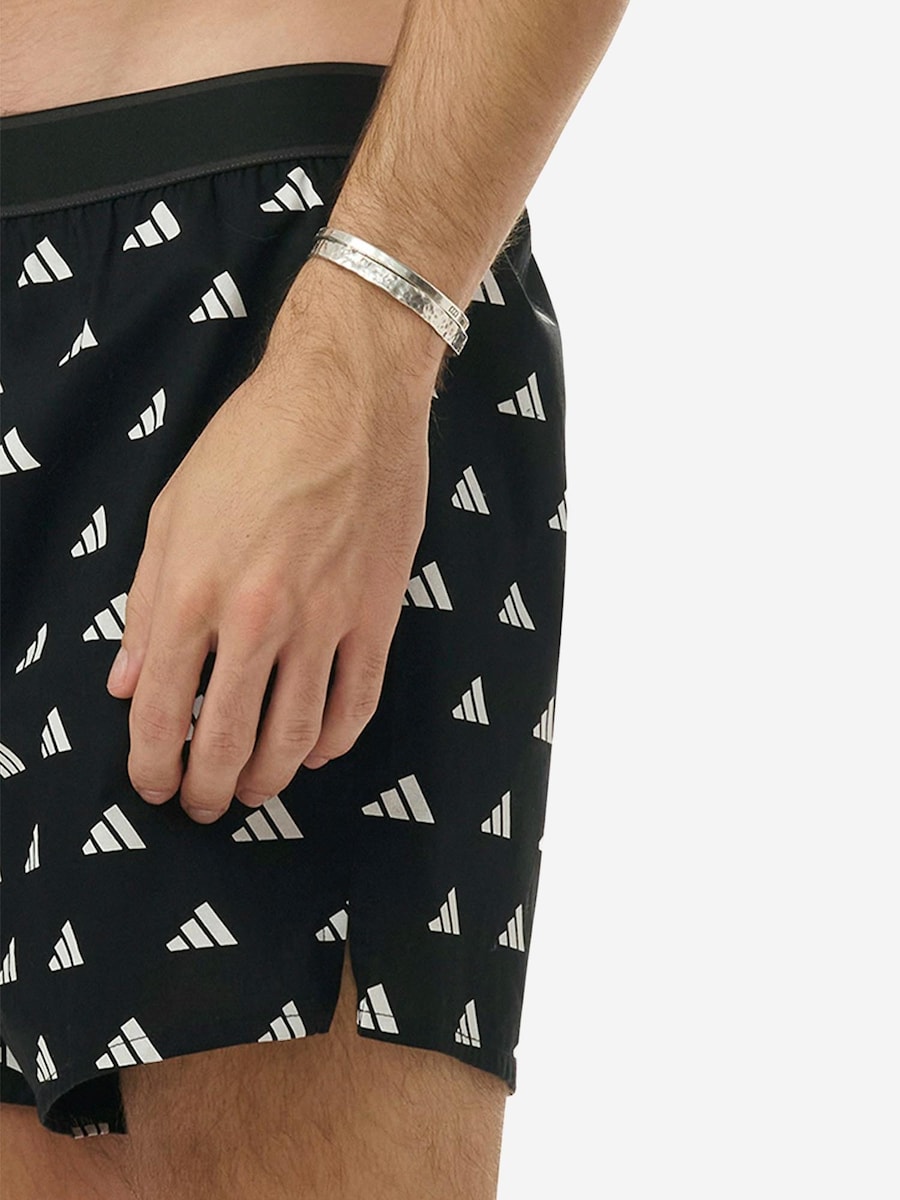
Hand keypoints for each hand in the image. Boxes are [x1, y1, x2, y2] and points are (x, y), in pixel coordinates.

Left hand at [106, 268, 435, 823]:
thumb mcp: (171, 513)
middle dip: (207, 788)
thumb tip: (125, 681)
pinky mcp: (375, 612)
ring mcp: (324, 619)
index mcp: (194, 591)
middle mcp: (257, 617)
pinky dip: (335, 741)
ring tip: (254, 792)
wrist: (346, 397)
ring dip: (269, 778)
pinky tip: (316, 752)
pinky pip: (358, 700)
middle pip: (227, 738)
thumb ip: (146, 605)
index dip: (151, 763)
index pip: (161, 709)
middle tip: (201, 805)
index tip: (151, 785)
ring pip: (295, 733)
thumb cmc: (252, 443)